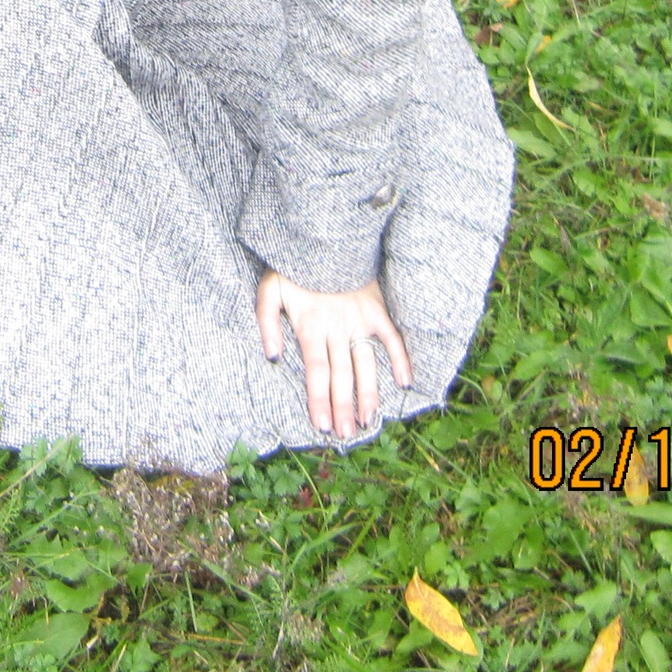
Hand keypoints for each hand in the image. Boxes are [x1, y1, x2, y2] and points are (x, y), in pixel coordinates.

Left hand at [256, 269, 412, 437]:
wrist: (323, 237)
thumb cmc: (293, 267)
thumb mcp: (269, 289)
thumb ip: (266, 322)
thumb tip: (272, 357)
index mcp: (310, 325)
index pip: (316, 370)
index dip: (319, 398)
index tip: (321, 424)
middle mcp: (336, 327)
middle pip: (340, 374)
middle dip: (342, 406)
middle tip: (343, 434)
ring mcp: (359, 319)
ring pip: (365, 363)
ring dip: (367, 394)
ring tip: (367, 421)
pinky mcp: (376, 309)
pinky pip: (391, 337)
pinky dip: (400, 358)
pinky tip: (405, 383)